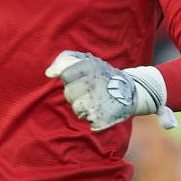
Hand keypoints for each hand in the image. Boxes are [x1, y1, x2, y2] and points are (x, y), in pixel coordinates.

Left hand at [45, 51, 176, 131]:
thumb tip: (48, 73)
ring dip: (84, 106)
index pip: (65, 75)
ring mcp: (98, 102)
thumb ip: (65, 60)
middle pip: (68, 94)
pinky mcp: (103, 118)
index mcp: (90, 66)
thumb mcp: (87, 60)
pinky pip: (87, 120)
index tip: (79, 78)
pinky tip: (102, 109)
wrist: (132, 91)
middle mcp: (94, 83)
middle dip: (75, 94)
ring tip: (97, 100)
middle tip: (90, 90)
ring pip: (76, 109)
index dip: (70, 78)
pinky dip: (93, 116)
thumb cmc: (102, 75)